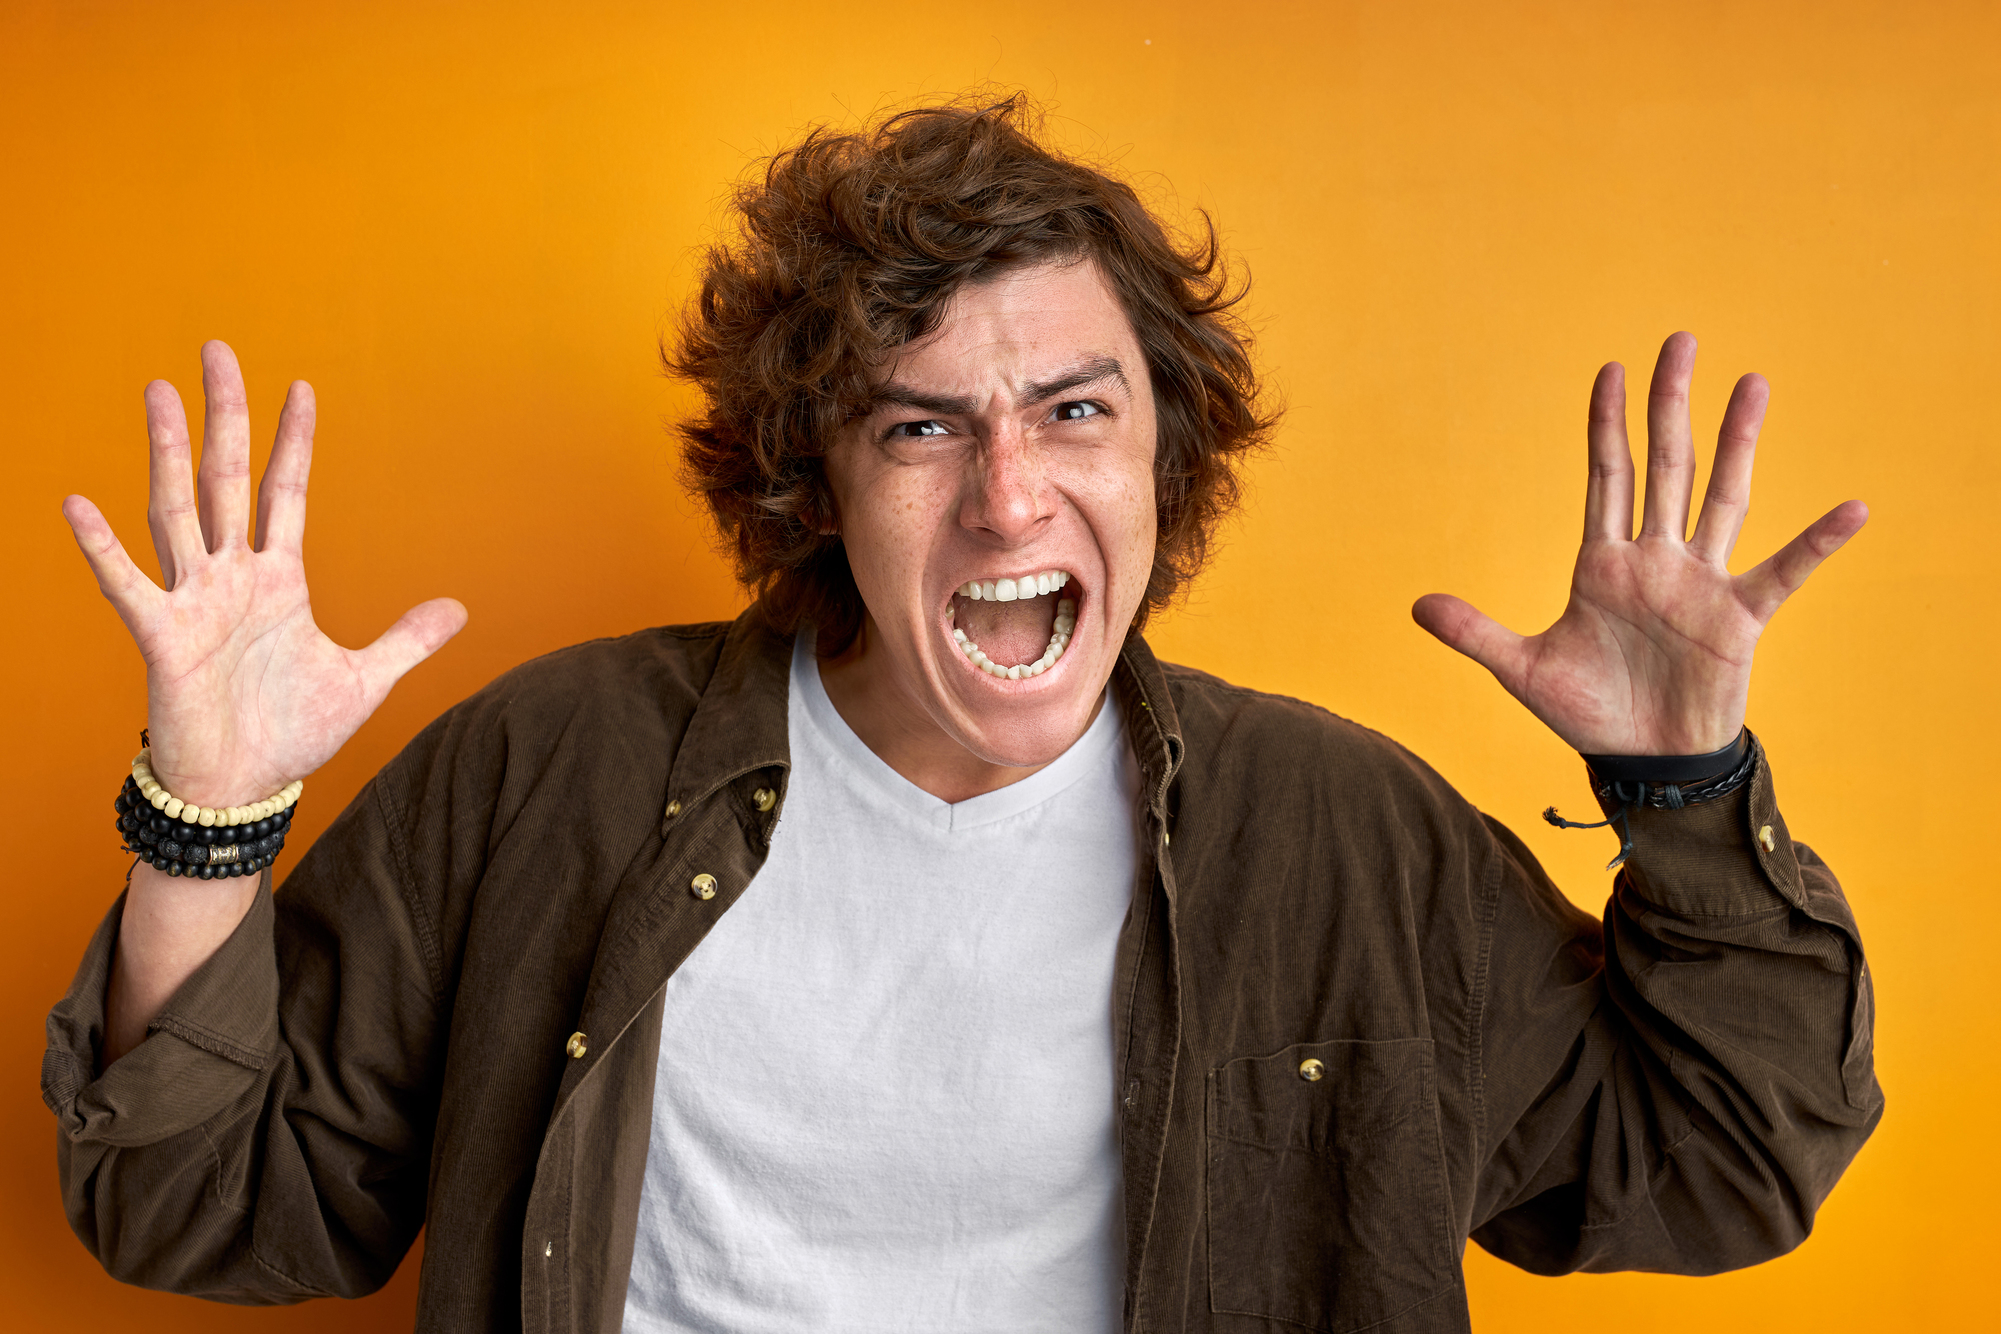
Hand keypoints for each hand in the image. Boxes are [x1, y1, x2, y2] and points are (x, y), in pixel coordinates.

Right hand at [62, 341, 466, 808]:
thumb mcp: (365, 680)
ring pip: (177, 509)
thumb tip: (458, 609)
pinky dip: (102, 548)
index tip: (302, 388)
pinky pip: (126, 585)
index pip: (286, 491)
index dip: (294, 442)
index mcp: (279, 579)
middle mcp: (232, 577)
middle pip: (225, 478)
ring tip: (160, 392)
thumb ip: (407, 640)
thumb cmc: (290, 733)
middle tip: (218, 350)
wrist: (245, 789)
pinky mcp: (162, 638)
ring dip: (167, 452)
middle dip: (225, 416)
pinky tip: (78, 504)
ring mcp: (194, 602)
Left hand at [1411, 332, 1866, 756]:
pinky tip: (1852, 508)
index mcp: (1604, 563)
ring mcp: (1700, 583)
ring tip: (1753, 382)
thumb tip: (1415, 605)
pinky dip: (1817, 543)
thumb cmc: (1590, 712)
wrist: (1642, 762)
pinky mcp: (1738, 618)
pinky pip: (1783, 572)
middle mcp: (1655, 559)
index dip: (1607, 425)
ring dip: (1737, 440)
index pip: (1605, 476)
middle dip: (1668, 405)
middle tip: (1678, 340)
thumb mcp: (1522, 671)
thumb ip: (1474, 633)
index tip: (1610, 370)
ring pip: (1722, 496)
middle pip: (1664, 465)